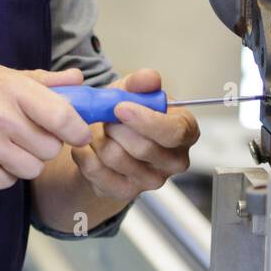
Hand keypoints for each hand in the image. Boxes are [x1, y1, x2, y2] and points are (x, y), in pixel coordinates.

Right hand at [0, 60, 91, 189]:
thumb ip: (40, 80)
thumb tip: (78, 80)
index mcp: (9, 89)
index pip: (64, 117)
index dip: (79, 129)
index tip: (79, 133)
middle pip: (51, 149)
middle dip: (46, 144)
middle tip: (29, 134)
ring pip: (31, 169)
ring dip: (25, 161)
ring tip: (5, 144)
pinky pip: (6, 182)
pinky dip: (1, 173)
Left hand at [69, 67, 198, 202]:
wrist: (109, 139)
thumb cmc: (128, 113)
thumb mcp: (133, 90)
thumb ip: (142, 82)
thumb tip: (150, 78)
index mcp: (185, 131)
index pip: (174, 132)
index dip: (146, 120)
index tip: (121, 107)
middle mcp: (175, 161)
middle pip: (143, 148)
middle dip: (116, 127)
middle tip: (105, 117)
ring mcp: (152, 181)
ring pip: (117, 158)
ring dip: (98, 138)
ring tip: (98, 130)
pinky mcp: (126, 193)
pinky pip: (98, 173)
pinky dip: (84, 155)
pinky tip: (86, 145)